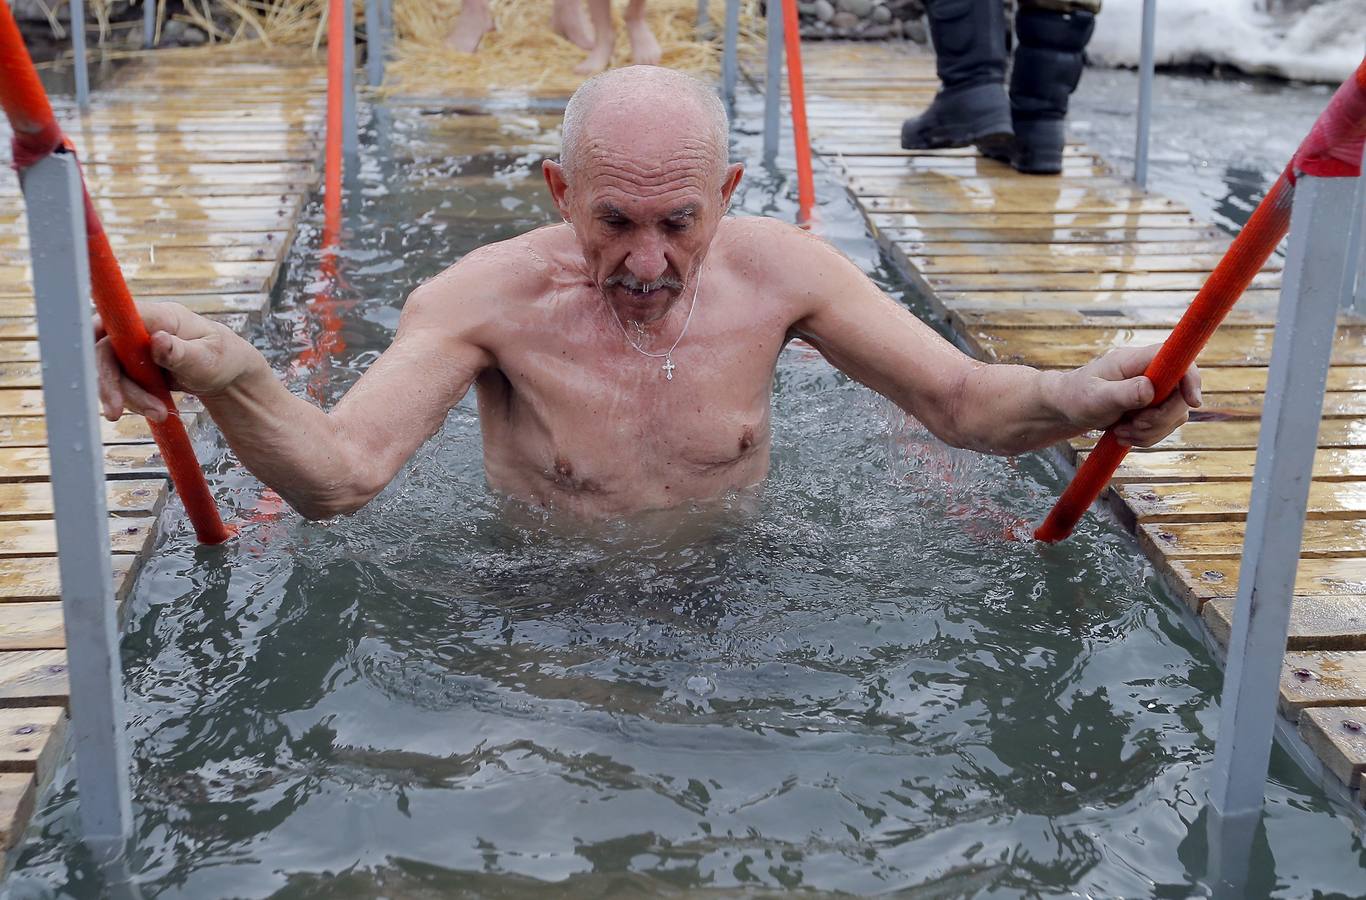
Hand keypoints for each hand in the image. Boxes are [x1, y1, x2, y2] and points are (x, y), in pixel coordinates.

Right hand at [95, 301, 260, 422]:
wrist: (228, 376)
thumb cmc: (224, 359)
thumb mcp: (209, 358)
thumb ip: (182, 352)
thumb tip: (156, 340)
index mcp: (162, 316)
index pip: (118, 318)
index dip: (96, 333)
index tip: (90, 357)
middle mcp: (143, 329)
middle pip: (106, 351)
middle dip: (111, 384)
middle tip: (116, 413)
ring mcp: (136, 348)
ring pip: (113, 373)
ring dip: (130, 399)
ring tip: (160, 414)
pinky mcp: (135, 366)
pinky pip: (122, 385)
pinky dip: (135, 401)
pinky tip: (158, 410)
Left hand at [1059, 344, 1201, 447]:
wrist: (1064, 409)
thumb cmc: (1075, 397)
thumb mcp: (1095, 397)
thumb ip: (1122, 393)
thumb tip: (1150, 390)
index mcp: (1136, 360)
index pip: (1177, 360)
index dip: (1190, 378)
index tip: (1193, 401)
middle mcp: (1150, 372)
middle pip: (1180, 395)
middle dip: (1161, 419)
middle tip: (1133, 426)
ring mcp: (1153, 390)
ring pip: (1174, 415)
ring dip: (1150, 431)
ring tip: (1120, 431)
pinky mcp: (1151, 407)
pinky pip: (1164, 427)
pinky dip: (1146, 437)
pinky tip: (1122, 434)